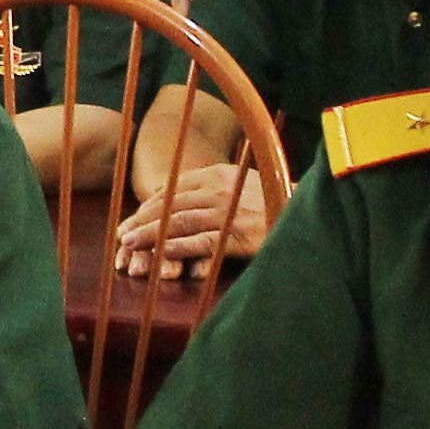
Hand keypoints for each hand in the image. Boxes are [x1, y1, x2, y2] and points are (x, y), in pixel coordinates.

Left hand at [113, 161, 271, 275]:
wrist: (307, 212)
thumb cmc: (273, 202)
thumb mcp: (240, 184)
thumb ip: (210, 190)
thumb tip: (174, 196)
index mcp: (218, 174)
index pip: (174, 189)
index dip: (149, 205)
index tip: (132, 218)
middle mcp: (219, 189)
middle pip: (171, 204)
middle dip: (142, 219)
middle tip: (122, 234)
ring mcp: (228, 211)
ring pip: (180, 222)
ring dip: (151, 233)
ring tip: (130, 243)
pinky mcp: (238, 234)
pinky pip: (201, 242)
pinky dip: (177, 247)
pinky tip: (159, 254)